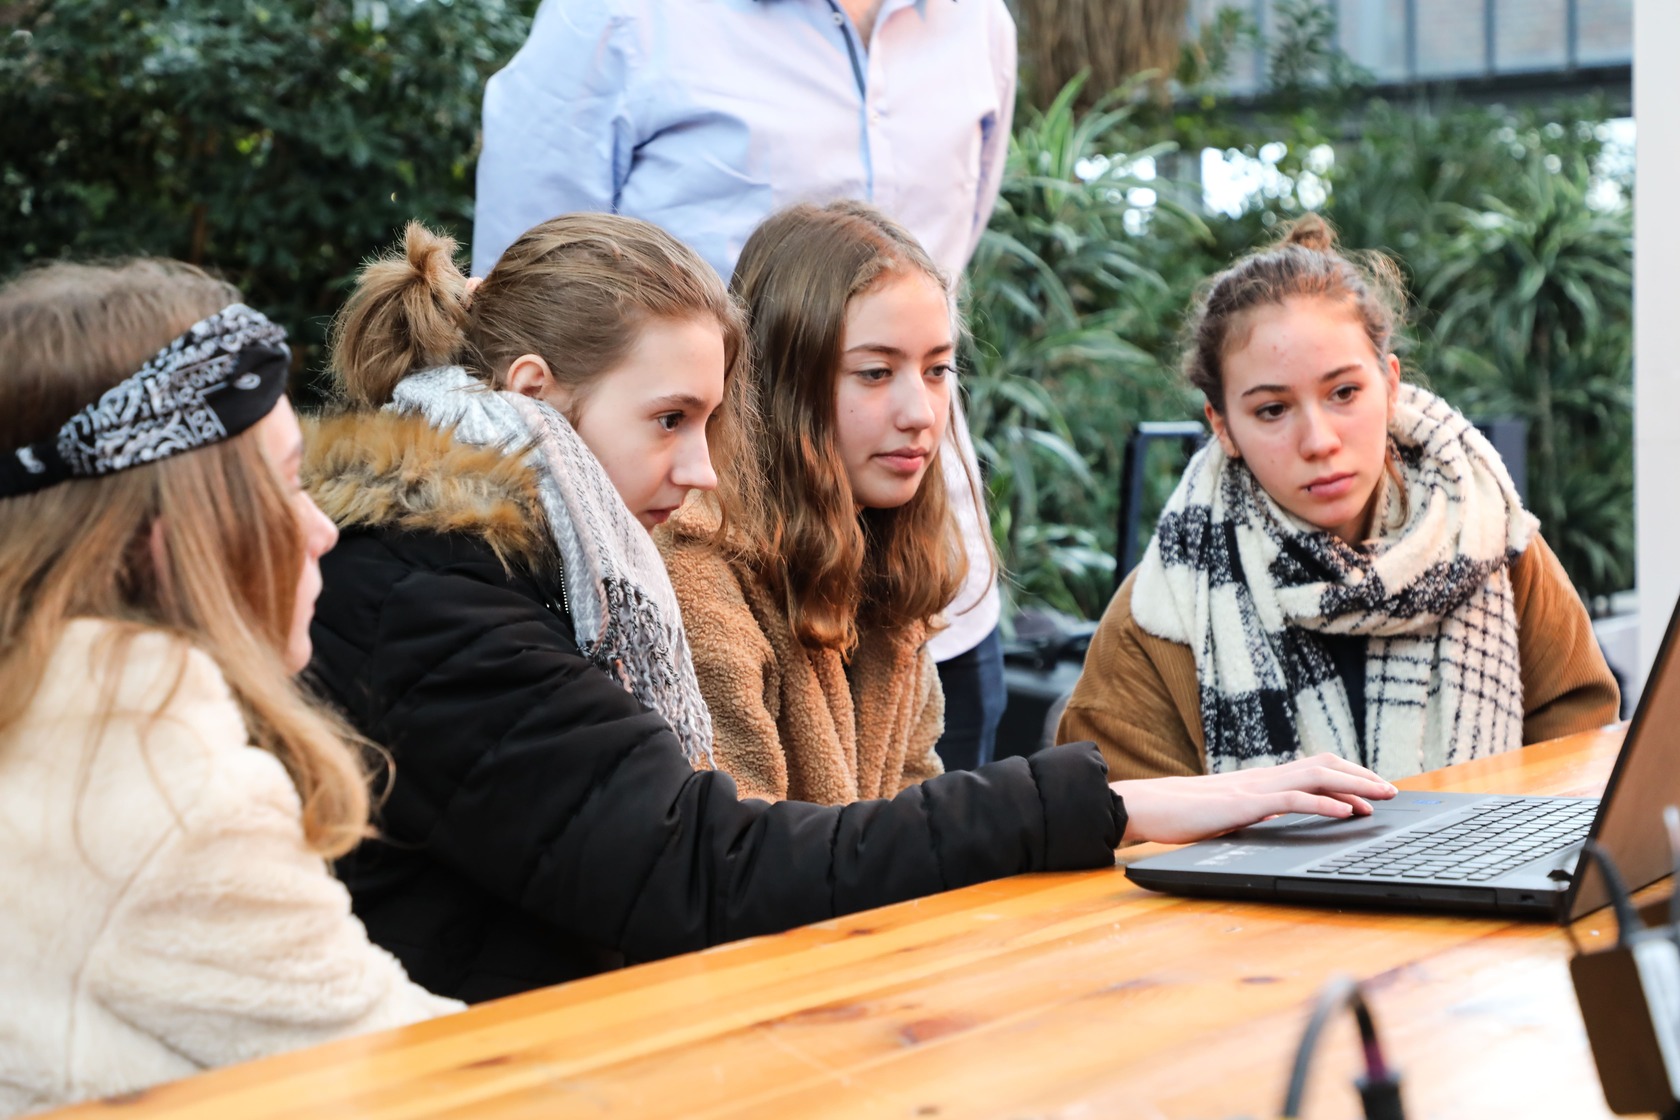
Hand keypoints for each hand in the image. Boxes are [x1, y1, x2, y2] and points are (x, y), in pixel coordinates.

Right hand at [1111, 754, 1398, 844]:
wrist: (1148, 807)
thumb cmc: (1180, 814)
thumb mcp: (1226, 813)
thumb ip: (1252, 812)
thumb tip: (1274, 817)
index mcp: (1259, 781)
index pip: (1312, 769)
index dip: (1346, 776)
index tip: (1371, 790)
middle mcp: (1263, 778)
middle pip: (1323, 765)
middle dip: (1360, 775)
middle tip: (1390, 791)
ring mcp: (1255, 788)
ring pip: (1316, 777)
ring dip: (1354, 785)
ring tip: (1381, 797)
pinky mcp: (1246, 803)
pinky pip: (1293, 799)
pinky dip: (1324, 804)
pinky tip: (1345, 813)